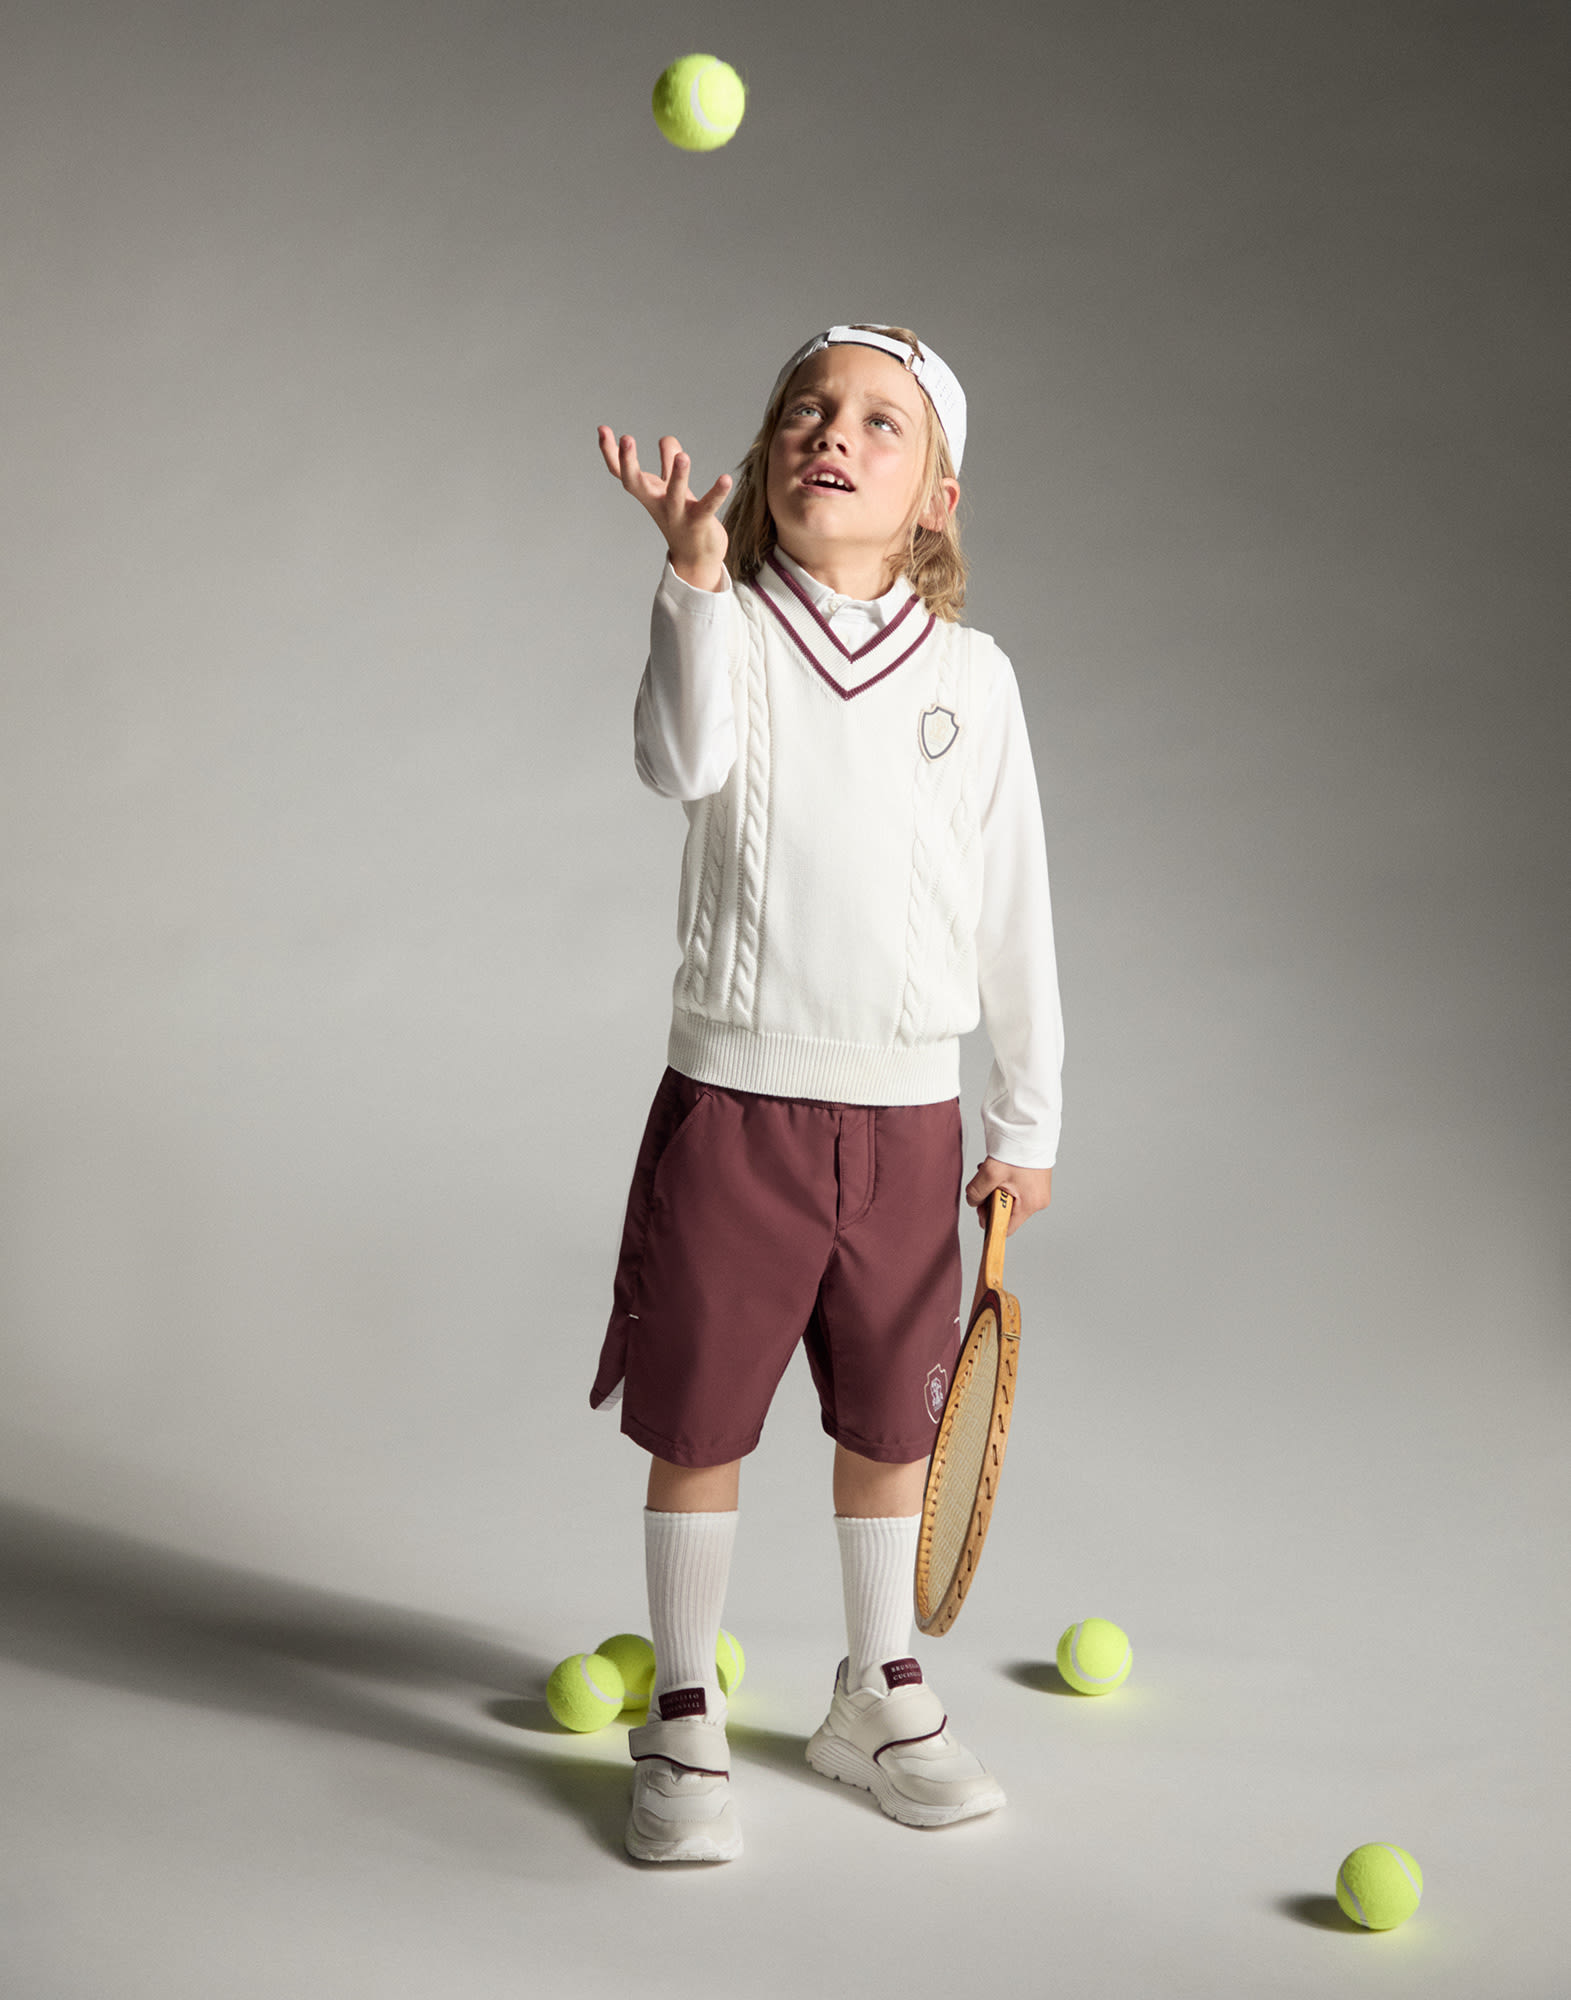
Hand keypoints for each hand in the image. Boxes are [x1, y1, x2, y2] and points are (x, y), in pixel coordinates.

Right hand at [596, 426, 731, 590]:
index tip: (602, 429)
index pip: (623, 473)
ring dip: (678, 475)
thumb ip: (669, 463)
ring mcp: (677, 515)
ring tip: (683, 456)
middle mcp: (658, 504)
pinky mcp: (699, 523)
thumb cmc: (683, 519)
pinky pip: (707, 507)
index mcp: (649, 493)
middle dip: (629, 462)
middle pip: (636, 483)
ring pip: (674, 494)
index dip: (610, 453)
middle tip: (626, 438)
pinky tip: (726, 479)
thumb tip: (665, 438)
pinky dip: (717, 493)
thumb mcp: (673, 489)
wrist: (696, 558)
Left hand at [964, 1157, 1051, 1234]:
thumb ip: (977, 1192)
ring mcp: (1039, 1191)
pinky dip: (1005, 1182)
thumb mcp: (990, 1173)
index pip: (1007, 1228)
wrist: (1031, 1129)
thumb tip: (972, 1201)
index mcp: (1030, 1204)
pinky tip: (1002, 1169)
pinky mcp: (1037, 1182)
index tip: (980, 1208)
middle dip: (992, 1200)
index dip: (990, 1221)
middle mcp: (1038, 1201)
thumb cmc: (1017, 1150)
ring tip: (994, 1172)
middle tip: (986, 1183)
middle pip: (1007, 1213)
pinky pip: (1017, 1190)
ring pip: (1010, 1200)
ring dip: (997, 1189)